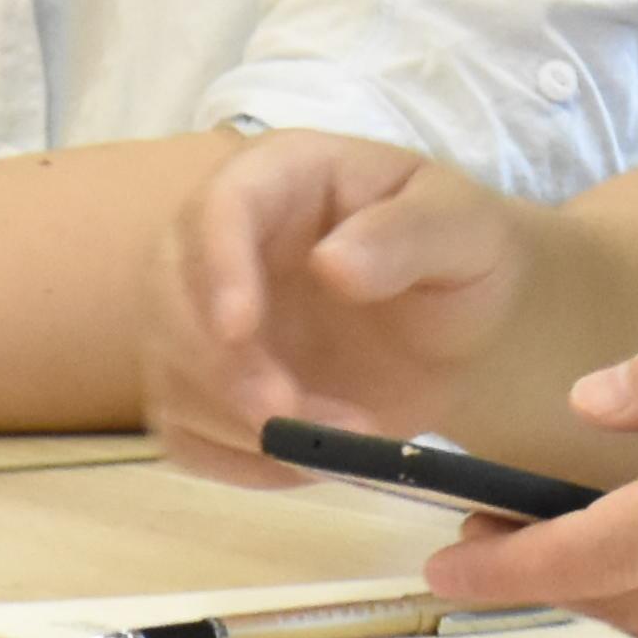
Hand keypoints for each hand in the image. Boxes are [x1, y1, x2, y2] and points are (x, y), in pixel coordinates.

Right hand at [145, 131, 530, 486]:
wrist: (466, 328)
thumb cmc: (465, 255)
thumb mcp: (463, 229)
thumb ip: (407, 235)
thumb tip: (330, 264)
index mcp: (284, 177)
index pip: (222, 205)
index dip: (217, 266)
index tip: (239, 329)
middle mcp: (229, 242)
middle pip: (170, 295)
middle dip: (219, 367)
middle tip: (288, 414)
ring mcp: (214, 318)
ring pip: (170, 374)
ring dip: (238, 423)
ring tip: (344, 439)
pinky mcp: (217, 388)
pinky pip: (188, 434)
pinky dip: (236, 460)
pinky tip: (308, 461)